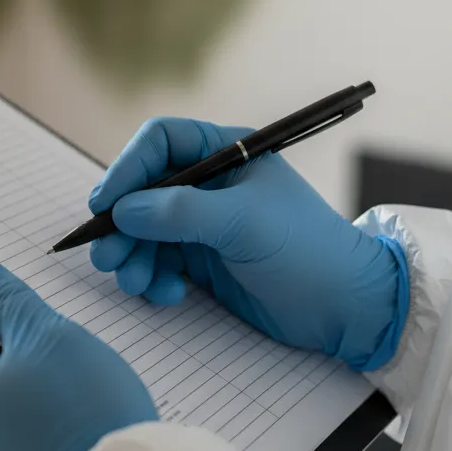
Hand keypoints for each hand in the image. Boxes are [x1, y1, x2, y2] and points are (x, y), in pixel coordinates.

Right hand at [89, 117, 407, 370]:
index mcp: (228, 153)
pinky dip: (152, 278)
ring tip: (134, 281)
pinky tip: (166, 295)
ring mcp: (204, 223)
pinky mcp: (203, 261)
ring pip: (144, 231)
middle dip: (122, 224)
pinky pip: (158, 262)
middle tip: (108, 256)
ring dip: (132, 256)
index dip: (128, 168)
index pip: (160, 143)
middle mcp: (210, 183)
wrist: (345, 308)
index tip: (106, 204)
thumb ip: (181, 212)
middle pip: (143, 191)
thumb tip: (124, 210)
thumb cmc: (307, 251)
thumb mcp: (244, 223)